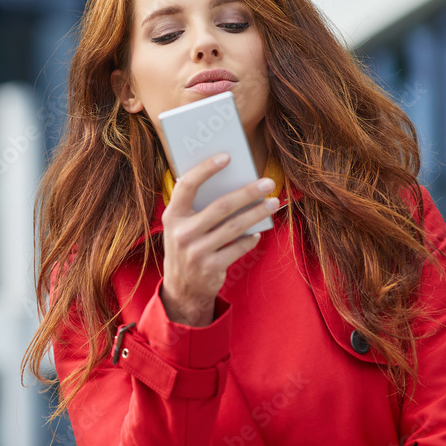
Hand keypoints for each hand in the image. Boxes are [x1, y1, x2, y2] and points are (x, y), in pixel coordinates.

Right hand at [159, 153, 277, 326]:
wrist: (182, 288)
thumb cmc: (187, 245)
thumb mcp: (182, 225)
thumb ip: (198, 206)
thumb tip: (233, 181)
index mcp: (173, 215)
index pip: (187, 185)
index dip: (206, 169)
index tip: (227, 156)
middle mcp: (182, 233)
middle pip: (221, 206)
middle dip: (248, 192)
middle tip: (268, 182)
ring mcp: (195, 252)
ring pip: (235, 227)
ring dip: (257, 212)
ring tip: (273, 202)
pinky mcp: (210, 268)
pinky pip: (238, 248)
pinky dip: (250, 239)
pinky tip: (258, 232)